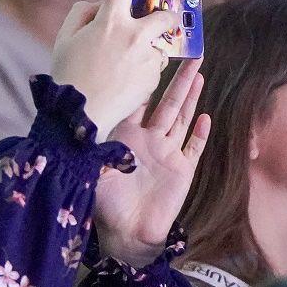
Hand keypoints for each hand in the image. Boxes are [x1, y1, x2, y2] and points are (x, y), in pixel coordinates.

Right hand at [50, 0, 179, 135]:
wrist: (78, 115)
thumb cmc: (67, 75)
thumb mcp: (64, 37)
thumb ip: (83, 11)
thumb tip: (102, 3)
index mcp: (110, 19)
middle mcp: (134, 35)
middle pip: (166, 13)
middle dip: (165, 14)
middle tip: (157, 19)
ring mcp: (146, 58)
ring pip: (161, 44)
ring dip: (151, 47)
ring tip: (129, 60)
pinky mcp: (153, 79)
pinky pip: (155, 66)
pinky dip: (145, 69)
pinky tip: (126, 78)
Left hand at [94, 59, 209, 262]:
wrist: (126, 232)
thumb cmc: (106, 204)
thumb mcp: (93, 169)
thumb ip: (94, 144)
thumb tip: (80, 118)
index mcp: (127, 136)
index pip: (138, 101)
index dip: (144, 80)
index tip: (149, 55)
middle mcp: (150, 139)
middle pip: (167, 102)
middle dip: (177, 79)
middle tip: (189, 54)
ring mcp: (168, 153)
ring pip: (183, 118)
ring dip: (191, 97)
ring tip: (198, 73)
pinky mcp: (182, 170)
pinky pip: (194, 148)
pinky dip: (201, 134)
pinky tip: (207, 118)